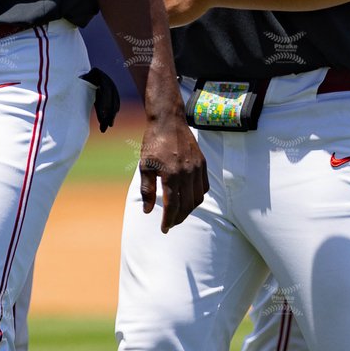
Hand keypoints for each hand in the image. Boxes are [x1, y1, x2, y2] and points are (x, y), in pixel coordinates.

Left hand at [139, 112, 207, 232]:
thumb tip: (148, 211)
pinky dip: (197, 196)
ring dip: (189, 209)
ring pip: (198, 198)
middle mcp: (187, 173)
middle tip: (170, 223)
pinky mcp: (203, 163)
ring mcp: (197, 168)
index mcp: (171, 175)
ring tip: (179, 212)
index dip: (169, 220)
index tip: (164, 229)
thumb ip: (147, 189)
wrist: (168, 121)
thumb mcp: (145, 165)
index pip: (173, 206)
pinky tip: (188, 197)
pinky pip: (204, 187)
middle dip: (178, 218)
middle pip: (187, 205)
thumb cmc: (153, 143)